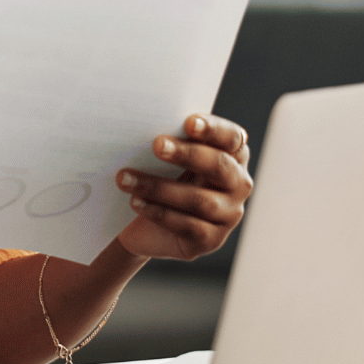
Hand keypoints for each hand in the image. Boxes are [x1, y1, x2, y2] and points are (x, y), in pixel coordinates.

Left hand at [115, 113, 251, 261]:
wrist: (145, 225)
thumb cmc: (161, 178)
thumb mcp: (167, 158)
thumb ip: (171, 141)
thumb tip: (148, 124)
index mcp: (233, 156)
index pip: (232, 137)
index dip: (213, 129)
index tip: (188, 122)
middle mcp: (237, 185)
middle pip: (219, 166)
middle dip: (187, 154)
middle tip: (156, 144)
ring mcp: (228, 215)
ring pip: (199, 200)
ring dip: (159, 187)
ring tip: (125, 178)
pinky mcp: (211, 240)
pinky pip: (188, 226)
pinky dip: (158, 213)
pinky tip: (135, 202)